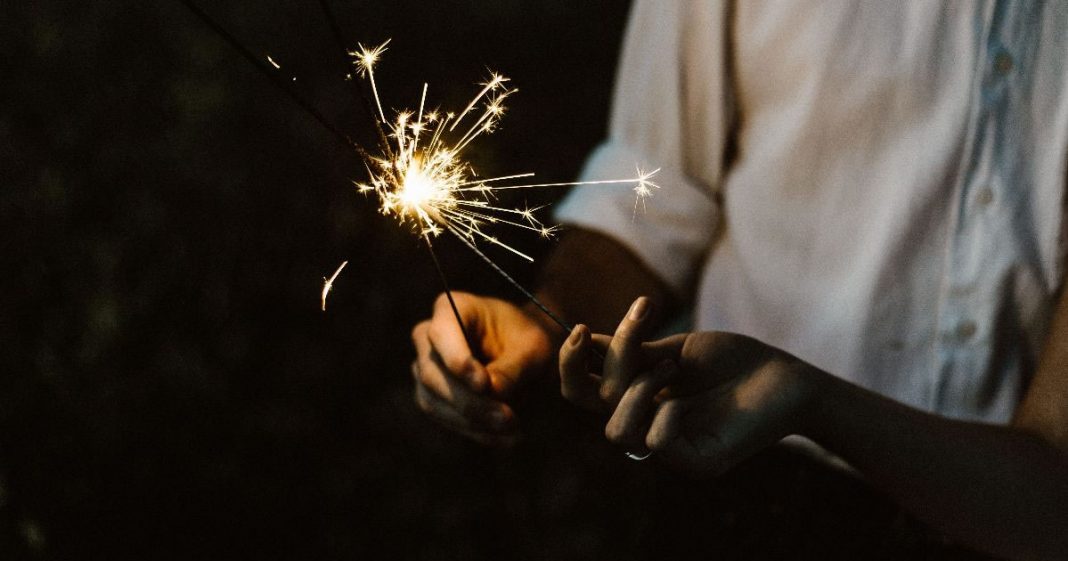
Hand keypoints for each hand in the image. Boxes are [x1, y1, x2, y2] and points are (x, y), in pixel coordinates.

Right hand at [411, 292, 552, 445]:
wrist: (526, 356)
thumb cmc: (527, 341)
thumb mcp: (532, 349)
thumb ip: (512, 368)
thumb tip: (492, 392)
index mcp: (451, 308)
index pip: (442, 333)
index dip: (458, 360)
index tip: (483, 384)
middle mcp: (428, 337)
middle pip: (433, 373)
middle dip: (470, 401)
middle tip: (507, 418)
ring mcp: (425, 369)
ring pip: (434, 401)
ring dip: (473, 422)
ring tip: (513, 430)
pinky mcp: (432, 398)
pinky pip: (445, 420)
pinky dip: (476, 432)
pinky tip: (505, 439)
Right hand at [559, 297, 818, 475]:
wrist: (786, 376)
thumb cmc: (734, 360)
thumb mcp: (674, 348)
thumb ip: (632, 351)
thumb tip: (585, 339)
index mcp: (635, 398)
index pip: (582, 391)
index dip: (570, 363)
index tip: (582, 328)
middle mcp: (645, 424)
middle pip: (589, 404)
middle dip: (607, 362)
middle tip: (638, 327)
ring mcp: (670, 448)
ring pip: (616, 430)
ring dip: (637, 388)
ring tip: (672, 365)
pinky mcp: (698, 463)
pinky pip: (656, 446)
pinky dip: (663, 415)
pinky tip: (682, 397)